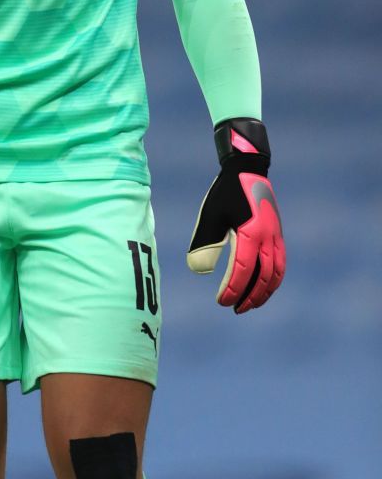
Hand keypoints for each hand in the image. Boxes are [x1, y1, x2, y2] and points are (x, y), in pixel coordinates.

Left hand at [187, 118, 284, 313]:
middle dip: (250, 296)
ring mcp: (276, 236)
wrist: (248, 169)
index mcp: (250, 233)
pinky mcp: (277, 234)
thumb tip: (198, 270)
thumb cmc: (225, 193)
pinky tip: (262, 286)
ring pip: (276, 273)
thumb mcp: (210, 216)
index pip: (242, 271)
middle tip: (235, 309)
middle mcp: (267, 238)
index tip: (222, 302)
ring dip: (264, 292)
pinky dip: (273, 279)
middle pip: (263, 277)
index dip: (232, 289)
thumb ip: (205, 243)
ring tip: (250, 304)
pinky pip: (280, 263)